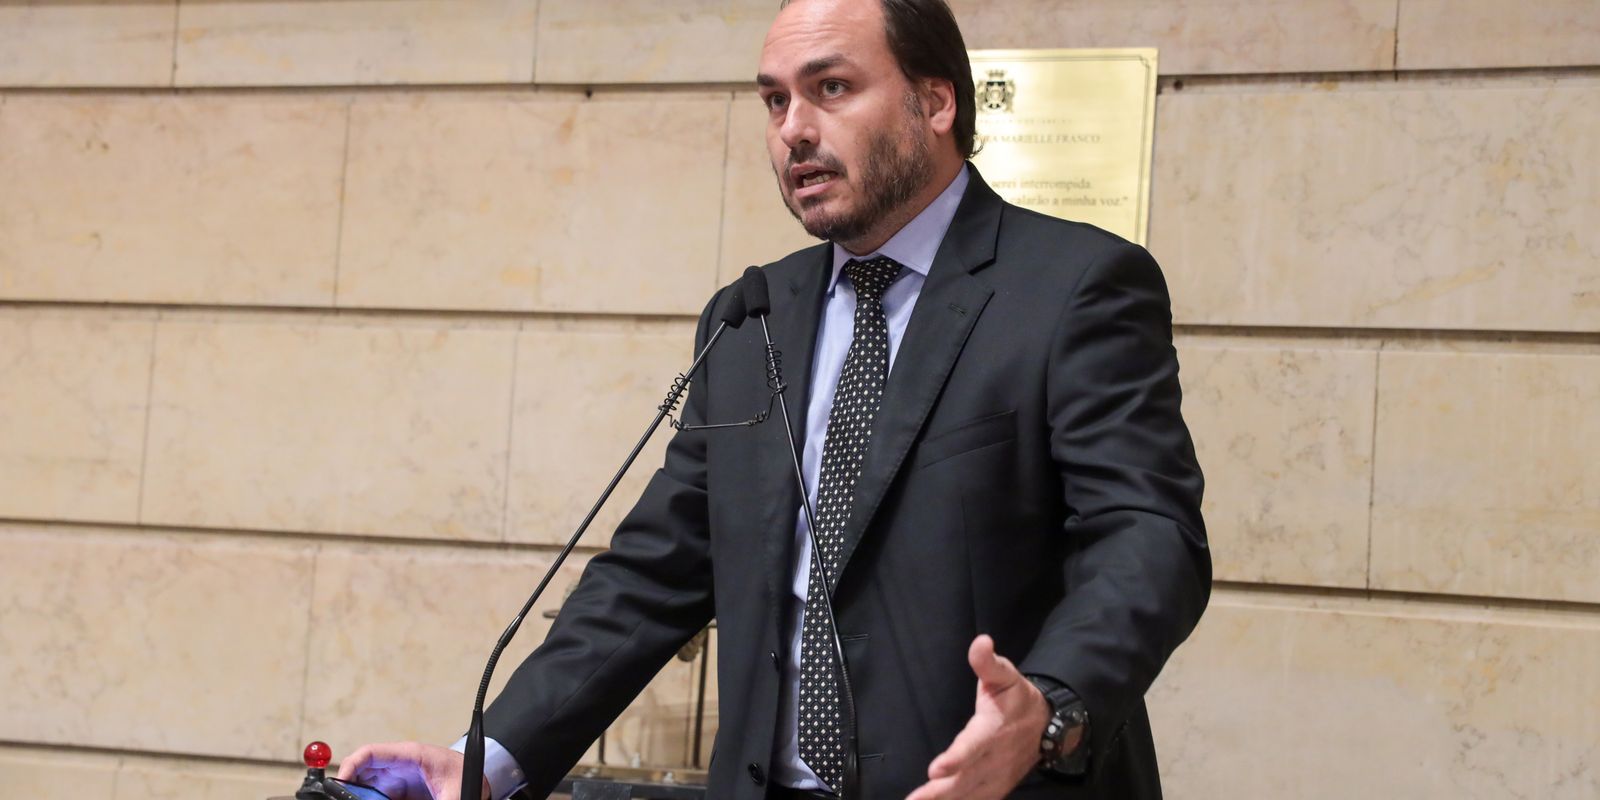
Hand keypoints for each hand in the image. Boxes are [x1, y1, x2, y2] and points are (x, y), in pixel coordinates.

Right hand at [336, 741, 490, 799]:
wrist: (478, 780)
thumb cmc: (468, 776)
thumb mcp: (455, 793)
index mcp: (411, 755)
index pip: (371, 753)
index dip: (351, 765)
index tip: (340, 783)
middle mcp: (398, 764)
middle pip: (362, 770)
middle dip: (349, 786)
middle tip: (343, 799)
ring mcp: (397, 778)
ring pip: (365, 786)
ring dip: (358, 796)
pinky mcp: (398, 792)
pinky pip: (376, 796)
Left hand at [906, 635, 1049, 799]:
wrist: (1048, 726)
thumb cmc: (1018, 698)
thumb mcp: (1006, 675)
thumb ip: (988, 663)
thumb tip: (981, 641)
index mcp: (993, 729)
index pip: (973, 746)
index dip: (956, 758)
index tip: (936, 769)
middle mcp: (994, 758)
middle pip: (965, 778)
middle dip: (940, 792)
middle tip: (915, 799)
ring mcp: (996, 776)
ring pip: (969, 794)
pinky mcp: (995, 787)